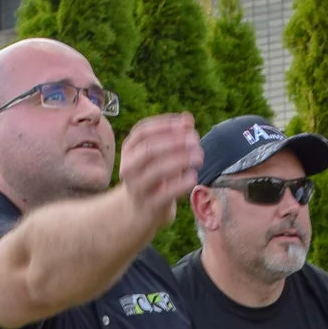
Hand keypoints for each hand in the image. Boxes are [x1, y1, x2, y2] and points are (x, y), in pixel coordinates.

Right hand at [117, 112, 200, 233]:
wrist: (140, 211)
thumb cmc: (154, 175)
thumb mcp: (160, 154)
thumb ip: (174, 135)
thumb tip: (188, 118)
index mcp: (129, 149)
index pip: (142, 131)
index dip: (165, 125)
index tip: (187, 125)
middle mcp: (128, 167)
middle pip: (149, 149)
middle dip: (175, 142)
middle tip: (196, 141)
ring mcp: (136, 187)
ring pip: (156, 170)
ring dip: (181, 160)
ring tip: (199, 157)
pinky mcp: (149, 205)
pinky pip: (165, 193)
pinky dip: (182, 184)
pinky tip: (193, 176)